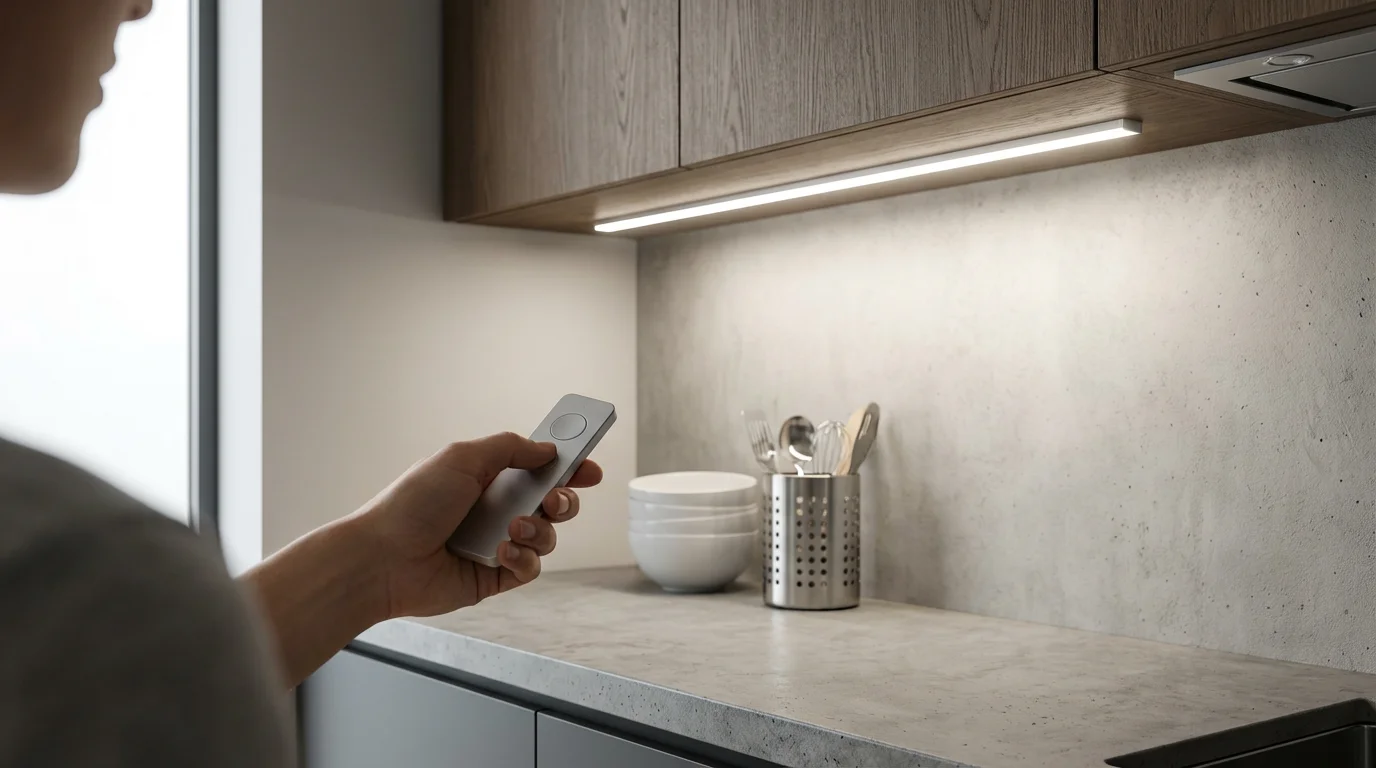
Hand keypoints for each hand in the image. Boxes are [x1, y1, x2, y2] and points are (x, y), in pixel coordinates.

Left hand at [353, 432, 602, 618]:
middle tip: (554, 500)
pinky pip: (530, 569)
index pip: (538, 470)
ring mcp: (496, 545)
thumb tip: (547, 449)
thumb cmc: (413, 504)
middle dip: (564, 501)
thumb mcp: (462, 458)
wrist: (382, 559)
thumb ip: (510, 448)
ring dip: (540, 531)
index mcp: (487, 478)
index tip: (590, 469)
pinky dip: (524, 559)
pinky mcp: (494, 578)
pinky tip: (502, 552)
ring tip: (513, 527)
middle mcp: (495, 510)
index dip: (568, 469)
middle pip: (553, 504)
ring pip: (547, 537)